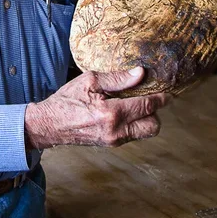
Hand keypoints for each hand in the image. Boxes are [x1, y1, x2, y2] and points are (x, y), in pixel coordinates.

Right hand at [24, 67, 171, 149]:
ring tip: (134, 105)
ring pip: (144, 133)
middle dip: (155, 113)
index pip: (147, 106)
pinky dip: (134, 124)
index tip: (168, 93)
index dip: (161, 98)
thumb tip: (140, 73)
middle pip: (153, 126)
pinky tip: (123, 112)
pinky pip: (132, 135)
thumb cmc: (67, 100)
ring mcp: (114, 140)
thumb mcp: (89, 81)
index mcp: (111, 113)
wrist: (49, 125)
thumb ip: (117, 78)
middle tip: (148, 99)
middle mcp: (116, 130)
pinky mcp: (110, 144)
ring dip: (145, 119)